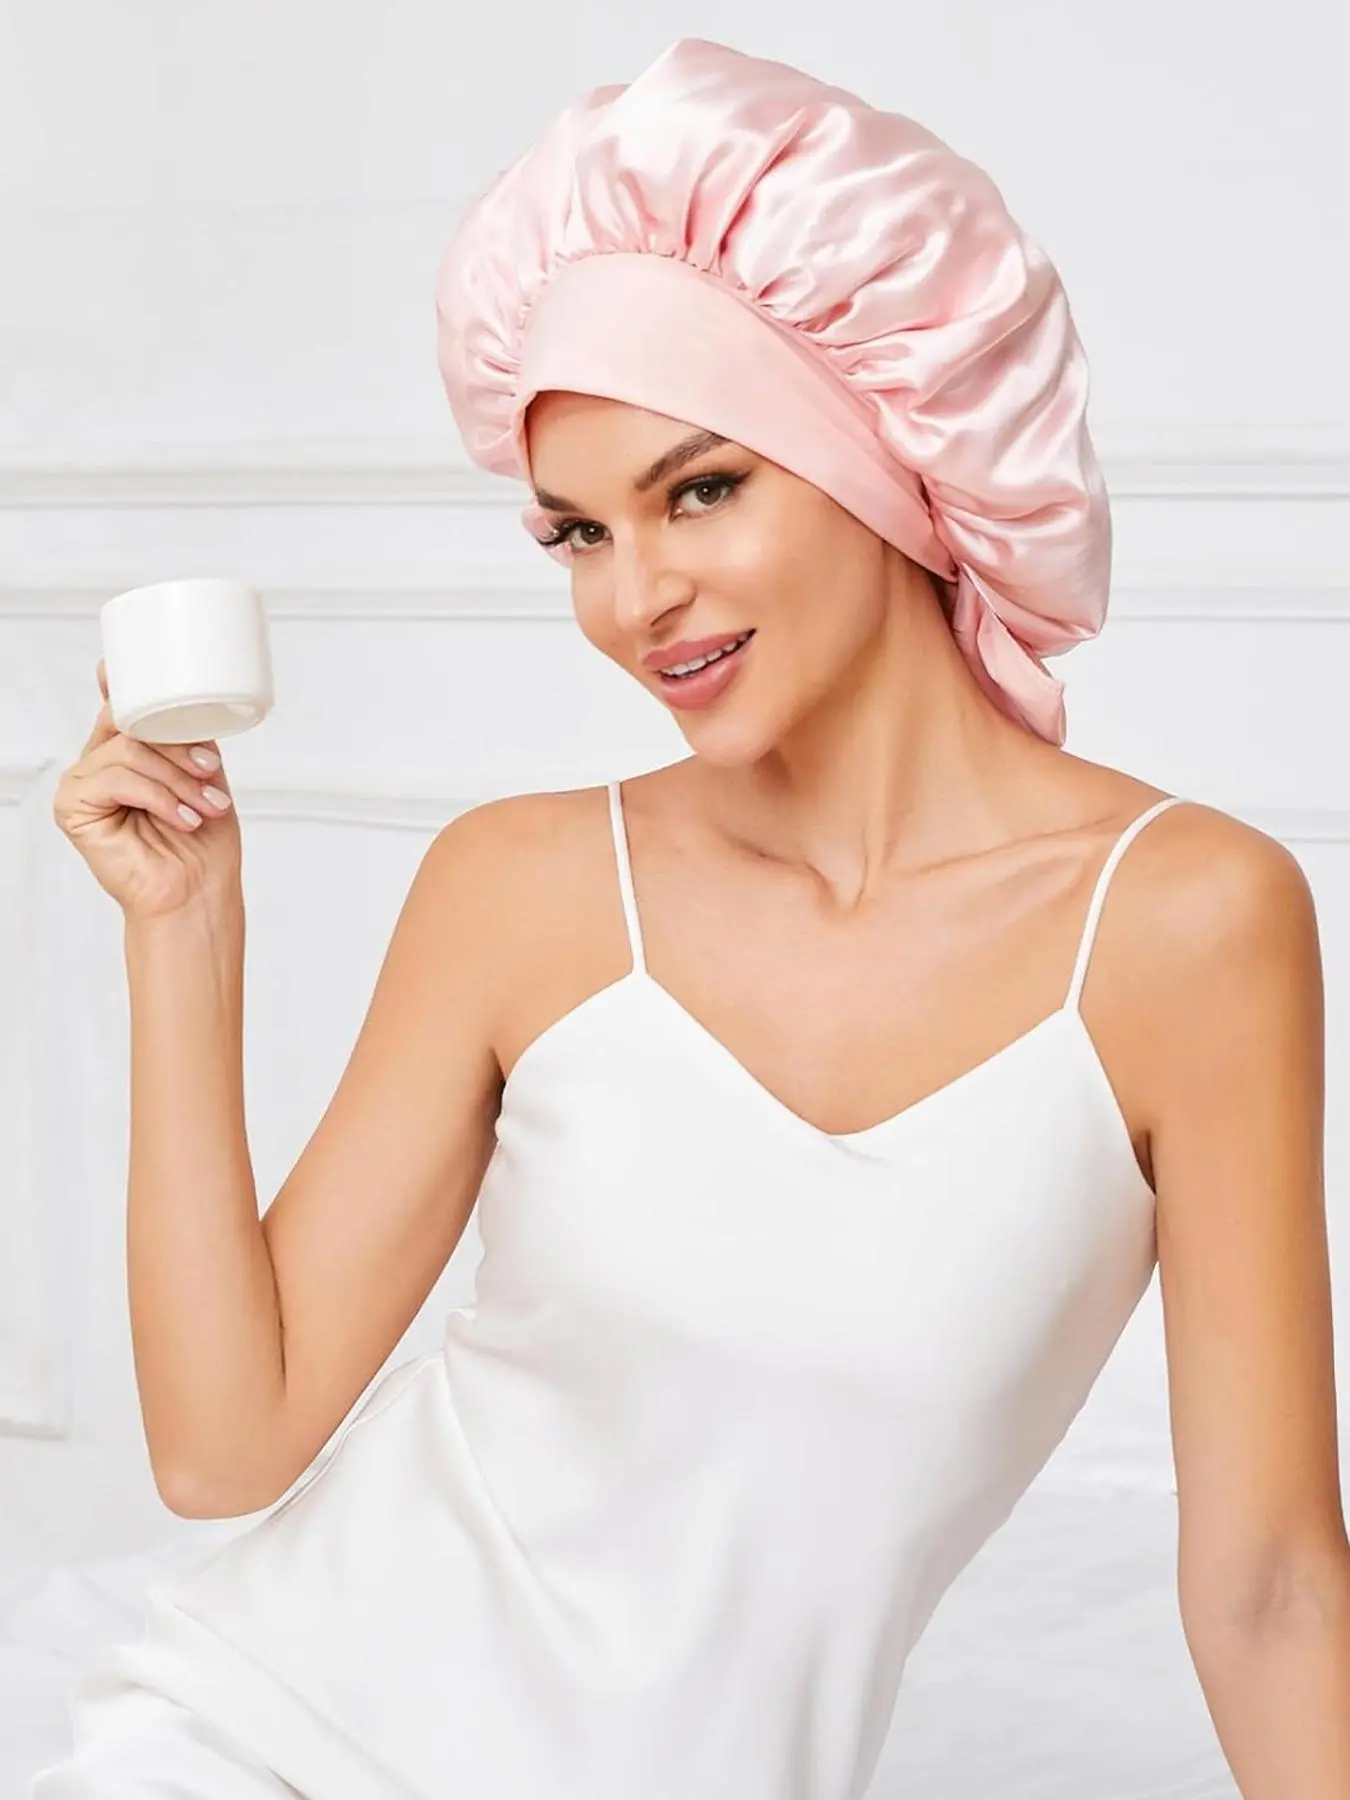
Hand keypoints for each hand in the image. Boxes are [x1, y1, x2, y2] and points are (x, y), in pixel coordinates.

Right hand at [51, 660, 242, 920]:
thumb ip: (186, 734)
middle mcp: (99, 764)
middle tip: (210, 773)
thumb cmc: (203, 842)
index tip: (144, 671)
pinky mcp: (72, 807)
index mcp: (125, 753)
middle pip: (131, 725)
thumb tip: (178, 693)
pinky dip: (157, 796)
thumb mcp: (203, 773)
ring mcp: (82, 783)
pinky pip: (116, 779)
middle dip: (179, 749)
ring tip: (204, 808)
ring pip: (129, 752)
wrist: (198, 893)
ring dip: (177, 780)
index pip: (122, 708)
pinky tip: (181, 819)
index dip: (126, 685)